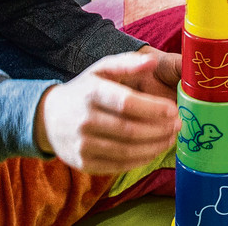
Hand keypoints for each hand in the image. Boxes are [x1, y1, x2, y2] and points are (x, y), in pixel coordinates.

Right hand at [35, 51, 180, 172]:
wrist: (48, 118)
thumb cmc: (85, 90)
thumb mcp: (102, 69)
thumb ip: (128, 63)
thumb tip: (153, 62)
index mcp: (92, 92)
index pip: (126, 103)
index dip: (153, 109)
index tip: (174, 110)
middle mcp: (85, 120)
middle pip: (130, 130)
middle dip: (160, 130)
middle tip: (178, 125)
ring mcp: (82, 144)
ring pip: (126, 151)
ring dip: (155, 146)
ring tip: (171, 138)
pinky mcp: (83, 163)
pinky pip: (118, 165)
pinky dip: (141, 160)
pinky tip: (154, 150)